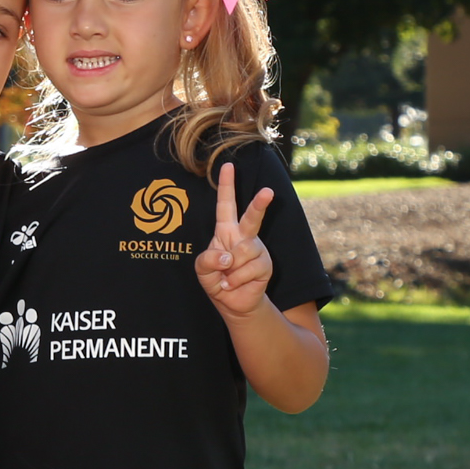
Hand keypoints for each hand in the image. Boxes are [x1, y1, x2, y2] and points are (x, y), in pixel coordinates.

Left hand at [197, 161, 275, 318]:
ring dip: (230, 269)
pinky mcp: (264, 264)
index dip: (226, 186)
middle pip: (251, 217)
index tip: (227, 166)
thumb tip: (227, 257)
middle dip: (259, 204)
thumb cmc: (216, 279)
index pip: (225, 205)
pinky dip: (236, 280)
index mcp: (225, 231)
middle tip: (268, 191)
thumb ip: (206, 260)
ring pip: (244, 251)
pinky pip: (249, 269)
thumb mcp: (202, 270)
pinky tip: (234, 284)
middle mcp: (243, 236)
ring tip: (228, 276)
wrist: (233, 302)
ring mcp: (256, 249)